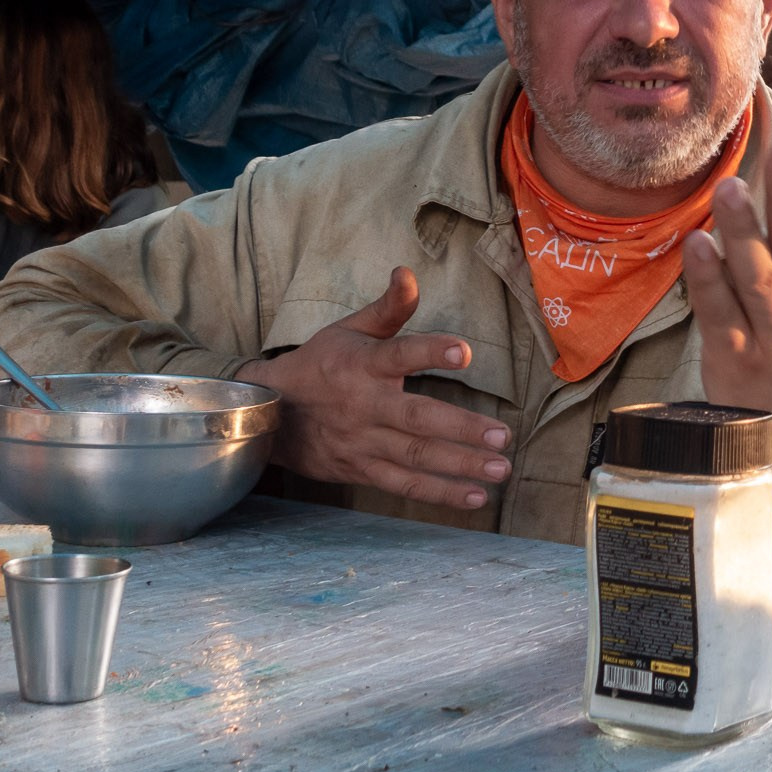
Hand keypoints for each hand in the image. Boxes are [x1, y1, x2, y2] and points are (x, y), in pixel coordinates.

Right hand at [240, 266, 510, 509]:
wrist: (268, 415)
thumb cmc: (320, 364)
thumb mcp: (348, 330)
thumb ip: (388, 308)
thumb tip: (408, 273)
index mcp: (363, 364)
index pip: (400, 355)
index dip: (430, 352)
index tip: (465, 351)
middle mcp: (364, 405)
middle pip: (416, 419)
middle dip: (461, 428)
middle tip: (502, 436)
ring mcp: (362, 441)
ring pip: (415, 456)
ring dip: (460, 466)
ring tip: (500, 471)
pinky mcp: (361, 469)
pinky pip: (403, 483)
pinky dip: (439, 493)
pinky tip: (476, 498)